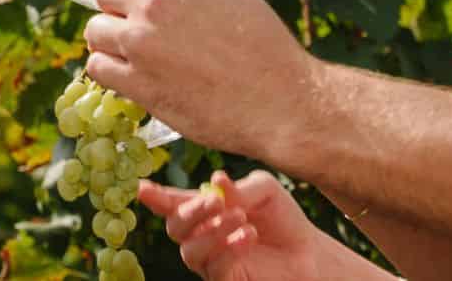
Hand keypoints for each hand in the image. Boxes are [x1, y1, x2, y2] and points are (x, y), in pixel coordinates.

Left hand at [83, 0, 313, 158]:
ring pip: (94, 30)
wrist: (282, 102)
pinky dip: (108, 73)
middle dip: (115, 8)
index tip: (139, 1)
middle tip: (132, 30)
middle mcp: (155, 4)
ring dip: (108, 43)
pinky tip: (128, 79)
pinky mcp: (138, 83)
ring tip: (129, 58)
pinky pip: (97, 67)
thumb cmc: (267, 50)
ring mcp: (142, 43)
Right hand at [142, 171, 331, 280]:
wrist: (310, 253)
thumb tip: (215, 181)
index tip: (142, 187)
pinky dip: (229, 249)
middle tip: (215, 203)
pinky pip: (215, 269)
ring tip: (242, 219)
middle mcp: (201, 236)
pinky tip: (249, 236)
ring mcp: (211, 261)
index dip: (156, 196)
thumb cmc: (282, 218)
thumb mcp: (265, 191)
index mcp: (203, 210)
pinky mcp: (226, 280)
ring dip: (213, 231)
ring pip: (190, 250)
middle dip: (191, 213)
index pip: (173, 203)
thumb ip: (240, 188)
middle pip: (175, 227)